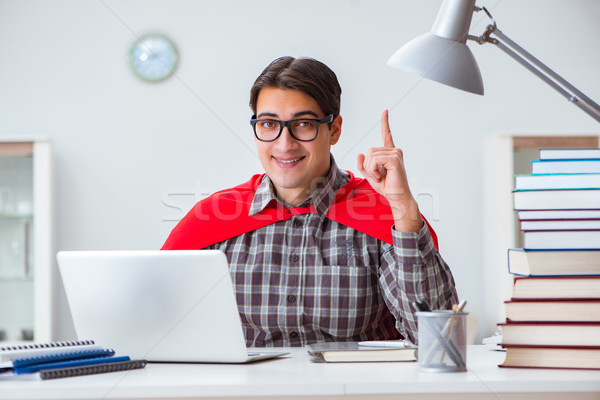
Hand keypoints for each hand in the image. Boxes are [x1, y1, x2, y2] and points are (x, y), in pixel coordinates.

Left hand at [357, 110, 422, 231]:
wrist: (396, 196)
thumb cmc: (386, 186)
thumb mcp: (369, 174)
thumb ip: (363, 164)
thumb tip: (360, 154)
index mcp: (388, 153)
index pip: (386, 135)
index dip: (385, 122)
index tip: (384, 111)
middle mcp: (393, 151)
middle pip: (369, 151)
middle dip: (368, 166)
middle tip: (378, 176)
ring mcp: (395, 153)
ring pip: (371, 156)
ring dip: (371, 169)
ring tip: (380, 176)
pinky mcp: (394, 158)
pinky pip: (374, 160)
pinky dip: (373, 170)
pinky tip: (382, 175)